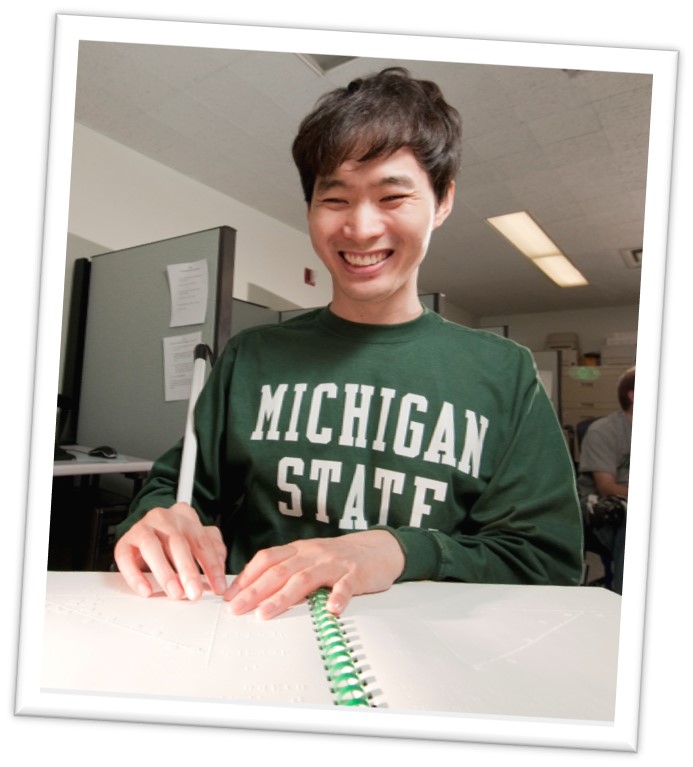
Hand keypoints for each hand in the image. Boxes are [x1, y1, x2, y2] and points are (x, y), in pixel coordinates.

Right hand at [114, 502, 227, 599]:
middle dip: (187, 570)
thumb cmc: (177, 537)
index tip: (218, 586)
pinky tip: (147, 590)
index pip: (202, 541)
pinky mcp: (124, 542)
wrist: (149, 530)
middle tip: (194, 592)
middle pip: (177, 542)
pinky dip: (135, 576)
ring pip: (151, 547)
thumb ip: (214, 552)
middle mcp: (163, 518)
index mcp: (185, 517)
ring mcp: (142, 528)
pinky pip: (125, 559)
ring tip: (175, 592)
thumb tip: (220, 572)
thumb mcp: (199, 540)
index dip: (212, 566)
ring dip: (165, 572)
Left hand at [223, 530, 404, 619]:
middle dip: (254, 591)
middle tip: (237, 609)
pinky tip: (331, 610)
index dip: (245, 577)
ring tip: (266, 613)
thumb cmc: (339, 557)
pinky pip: (345, 586)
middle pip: (279, 571)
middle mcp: (312, 554)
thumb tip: (253, 590)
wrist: (378, 547)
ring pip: (304, 579)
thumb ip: (286, 572)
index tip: (228, 595)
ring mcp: (334, 564)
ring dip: (283, 597)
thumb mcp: (309, 559)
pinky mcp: (356, 574)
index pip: (266, 560)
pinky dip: (337, 597)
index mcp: (298, 550)